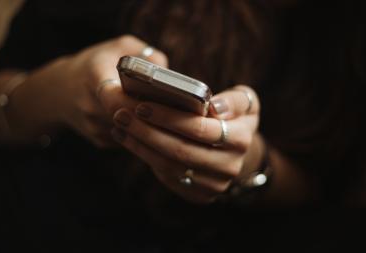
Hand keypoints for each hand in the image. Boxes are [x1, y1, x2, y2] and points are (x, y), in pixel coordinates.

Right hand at [5, 35, 166, 146]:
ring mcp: (94, 127)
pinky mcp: (100, 141)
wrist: (60, 91)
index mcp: (93, 78)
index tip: (159, 100)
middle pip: (128, 118)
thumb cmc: (95, 64)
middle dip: (152, 116)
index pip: (114, 97)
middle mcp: (90, 106)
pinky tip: (153, 123)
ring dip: (150, 126)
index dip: (138, 102)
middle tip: (177, 112)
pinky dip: (142, 132)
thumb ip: (145, 54)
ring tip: (170, 117)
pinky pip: (128, 139)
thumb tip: (169, 73)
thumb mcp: (118, 47)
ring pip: (131, 132)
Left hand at [111, 85, 259, 203]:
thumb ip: (235, 100)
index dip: (168, 118)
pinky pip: (167, 176)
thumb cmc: (233, 118)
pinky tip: (129, 140)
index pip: (199, 129)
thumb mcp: (245, 102)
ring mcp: (213, 185)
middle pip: (180, 150)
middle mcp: (229, 166)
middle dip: (146, 131)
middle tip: (121, 114)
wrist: (235, 152)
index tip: (141, 105)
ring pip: (169, 166)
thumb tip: (214, 107)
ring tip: (120, 126)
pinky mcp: (199, 195)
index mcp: (241, 139)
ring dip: (140, 145)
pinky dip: (144, 157)